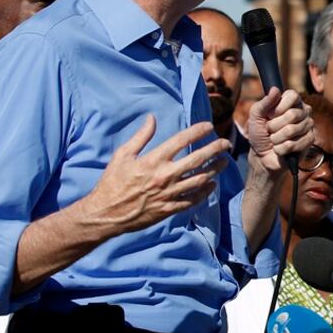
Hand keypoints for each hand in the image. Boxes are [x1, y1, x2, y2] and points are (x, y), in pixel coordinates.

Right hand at [84, 116, 228, 235]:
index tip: (209, 126)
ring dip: (215, 169)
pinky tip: (211, 184)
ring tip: (224, 161)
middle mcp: (165, 176)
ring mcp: (169, 193)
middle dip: (215, 149)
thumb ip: (141, 136)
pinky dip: (205, 191)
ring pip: (200, 179)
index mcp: (153, 160)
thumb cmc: (112, 182)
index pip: (181, 140)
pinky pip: (193, 199)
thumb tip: (152, 118)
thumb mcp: (122, 155)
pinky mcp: (170, 208)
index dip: (198, 131)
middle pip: (198, 159)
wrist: (106, 214)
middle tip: (226, 143)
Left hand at [246, 87, 314, 173]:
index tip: (269, 115)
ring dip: (276, 139)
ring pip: (291, 131)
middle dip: (274, 126)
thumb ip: (264, 103)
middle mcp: (303, 111)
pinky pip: (293, 144)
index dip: (279, 106)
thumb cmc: (260, 133)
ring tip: (275, 140)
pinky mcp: (310, 141)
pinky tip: (281, 149)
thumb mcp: (256, 116)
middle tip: (270, 130)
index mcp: (292, 101)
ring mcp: (308, 126)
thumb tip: (275, 89)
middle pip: (292, 115)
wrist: (262, 155)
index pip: (293, 95)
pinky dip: (281, 149)